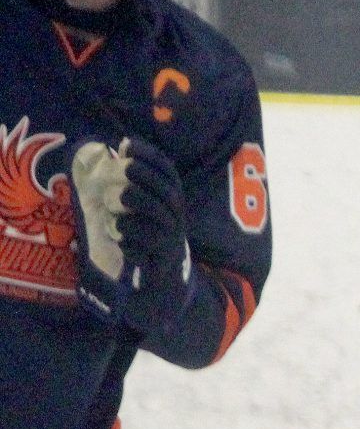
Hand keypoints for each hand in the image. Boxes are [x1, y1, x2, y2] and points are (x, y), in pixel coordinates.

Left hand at [70, 138, 190, 335]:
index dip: (150, 156)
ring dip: (135, 206)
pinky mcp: (163, 261)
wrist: (165, 284)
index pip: (169, 173)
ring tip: (116, 205)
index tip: (127, 143)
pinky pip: (144, 246)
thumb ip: (133, 189)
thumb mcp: (143, 213)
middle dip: (144, 177)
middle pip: (167, 192)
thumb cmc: (148, 243)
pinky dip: (129, 242)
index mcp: (172, 203)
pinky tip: (121, 242)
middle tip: (123, 168)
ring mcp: (172, 240)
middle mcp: (177, 219)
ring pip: (157, 217)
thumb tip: (114, 154)